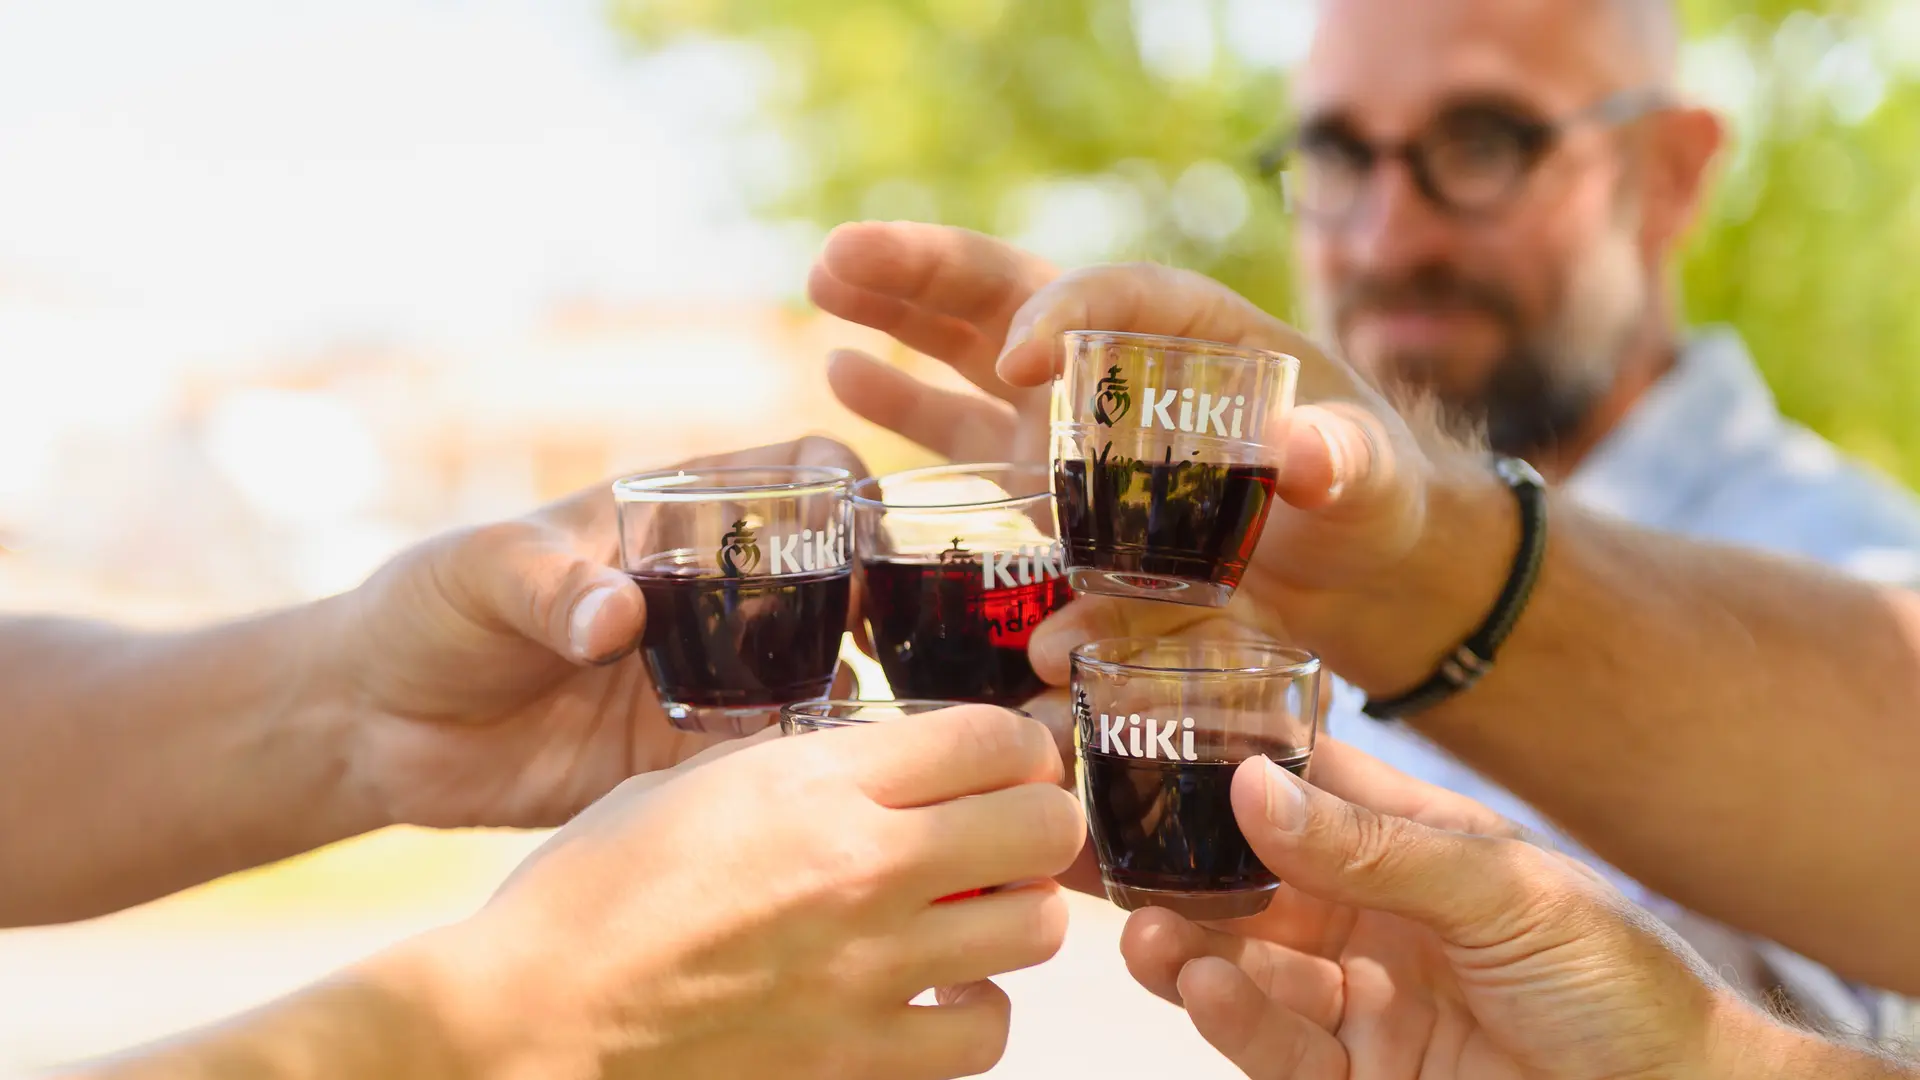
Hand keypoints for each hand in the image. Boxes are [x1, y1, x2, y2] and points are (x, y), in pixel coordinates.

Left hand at [320, 436, 864, 829]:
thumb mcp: (479, 573)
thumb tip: (617, 619)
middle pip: (827, 581)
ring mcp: (702, 676)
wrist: (370, 725)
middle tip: (869, 639)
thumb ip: (550, 588)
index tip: (862, 527)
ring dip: (833, 689)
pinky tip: (784, 777)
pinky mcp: (679, 757)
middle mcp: (707, 596)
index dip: (844, 489)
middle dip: (864, 603)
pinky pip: (756, 761)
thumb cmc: (425, 610)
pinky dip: (783, 767)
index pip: (794, 475)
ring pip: (809, 674)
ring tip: (824, 712)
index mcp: (673, 519)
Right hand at [415, 705, 1084, 1079]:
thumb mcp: (686, 787)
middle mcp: (861, 870)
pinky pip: (984, 1035)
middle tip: (1006, 835)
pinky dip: (975, 1014)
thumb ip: (797, 767)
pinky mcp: (858, 1064)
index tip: (1004, 761)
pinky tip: (935, 998)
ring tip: (974, 916)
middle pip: (1045, 828)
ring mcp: (867, 975)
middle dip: (1040, 823)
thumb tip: (873, 763)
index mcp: (814, 784)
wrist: (528, 1021)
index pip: (992, 737)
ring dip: (1017, 916)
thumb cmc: (587, 895)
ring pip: (1038, 931)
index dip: (1015, 744)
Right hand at [812, 226, 1471, 693]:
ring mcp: (1080, 422)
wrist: (1361, 566)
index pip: (1119, 295)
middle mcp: (1123, 366)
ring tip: (823, 283)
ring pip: (972, 352)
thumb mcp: (1372, 482)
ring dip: (897, 315)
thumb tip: (1308, 457)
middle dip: (928, 273)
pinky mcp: (1055, 481)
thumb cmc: (1375, 503)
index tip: (1020, 358)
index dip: (1065, 313)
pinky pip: (971, 434)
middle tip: (839, 257)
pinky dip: (910, 406)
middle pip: (1015, 297)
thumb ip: (1346, 464)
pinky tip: (843, 374)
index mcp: (1200, 336)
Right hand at [1117, 738, 1774, 1079]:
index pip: (1296, 790)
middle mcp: (1371, 919)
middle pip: (1247, 885)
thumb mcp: (1501, 891)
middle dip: (1175, 870)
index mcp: (1408, 848)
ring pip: (1245, 968)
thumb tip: (1251, 783)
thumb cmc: (1621, 983)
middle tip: (1100, 850)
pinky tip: (1201, 984)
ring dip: (1188, 947)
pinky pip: (1277, 1048)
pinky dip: (1233, 1018)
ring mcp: (1360, 1004)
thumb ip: (1371, 847)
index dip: (1218, 766)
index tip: (1138, 742)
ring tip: (1143, 929)